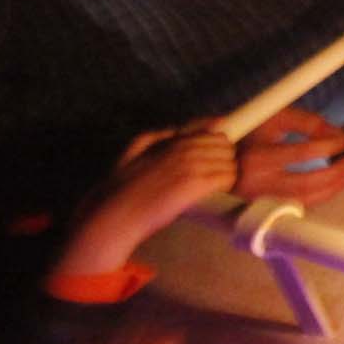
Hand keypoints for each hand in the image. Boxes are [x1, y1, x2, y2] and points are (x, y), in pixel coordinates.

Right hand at [54, 122, 237, 279]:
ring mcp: (190, 164)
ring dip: (226, 175)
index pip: (214, 132)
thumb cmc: (121, 188)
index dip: (216, 148)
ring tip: (211, 189)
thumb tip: (176, 130)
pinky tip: (213, 195)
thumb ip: (156, 137)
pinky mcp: (195, 184)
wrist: (114, 213)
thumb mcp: (134, 151)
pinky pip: (228, 178)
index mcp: (172, 140)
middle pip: (226, 146)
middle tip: (211, 177)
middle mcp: (184, 148)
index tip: (213, 160)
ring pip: (230, 162)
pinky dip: (226, 187)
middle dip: (223, 160)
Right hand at [233, 106, 343, 205]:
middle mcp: (257, 184)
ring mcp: (258, 202)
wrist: (218, 159)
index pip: (302, 153)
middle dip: (335, 174)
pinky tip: (330, 186)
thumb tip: (339, 136)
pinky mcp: (262, 211)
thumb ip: (308, 122)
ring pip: (303, 202)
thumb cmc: (250, 135)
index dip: (329, 146)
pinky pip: (296, 208)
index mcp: (257, 157)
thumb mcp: (276, 119)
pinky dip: (317, 198)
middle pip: (306, 184)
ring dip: (331, 190)